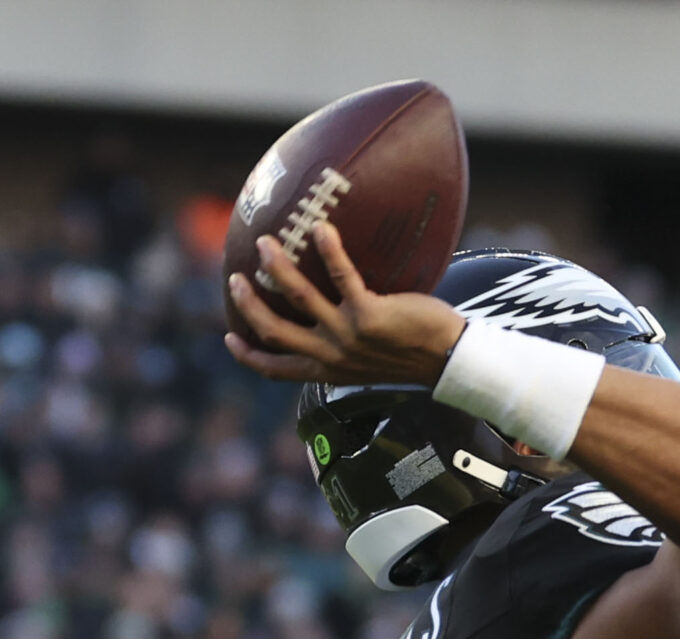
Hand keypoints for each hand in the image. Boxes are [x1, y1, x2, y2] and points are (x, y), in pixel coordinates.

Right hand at [225, 223, 465, 386]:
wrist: (449, 361)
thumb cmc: (410, 354)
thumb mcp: (367, 361)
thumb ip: (343, 347)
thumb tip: (328, 317)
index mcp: (329, 370)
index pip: (278, 370)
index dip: (249, 356)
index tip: (230, 338)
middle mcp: (333, 356)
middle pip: (274, 330)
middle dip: (248, 303)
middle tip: (235, 277)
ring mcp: (349, 336)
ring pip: (298, 296)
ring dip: (276, 266)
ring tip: (265, 241)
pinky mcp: (370, 316)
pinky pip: (342, 275)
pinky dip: (329, 248)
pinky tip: (321, 227)